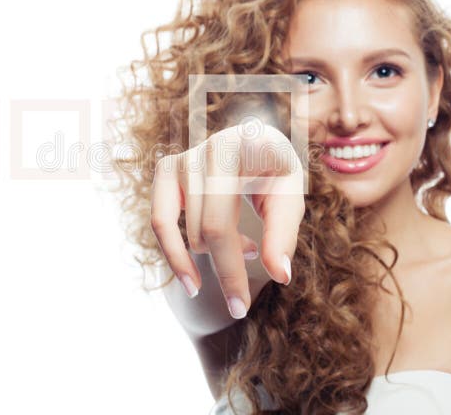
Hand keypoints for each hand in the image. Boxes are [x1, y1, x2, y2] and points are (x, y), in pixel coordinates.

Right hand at [150, 122, 305, 319]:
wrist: (254, 141)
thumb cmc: (276, 171)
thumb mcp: (290, 197)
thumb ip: (284, 233)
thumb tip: (281, 275)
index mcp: (240, 149)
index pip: (220, 223)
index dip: (228, 270)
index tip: (239, 308)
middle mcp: (205, 149)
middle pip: (203, 231)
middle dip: (223, 272)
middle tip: (240, 303)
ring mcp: (182, 158)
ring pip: (187, 232)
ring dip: (215, 254)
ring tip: (246, 247)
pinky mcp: (166, 169)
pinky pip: (160, 221)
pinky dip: (174, 253)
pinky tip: (192, 277)